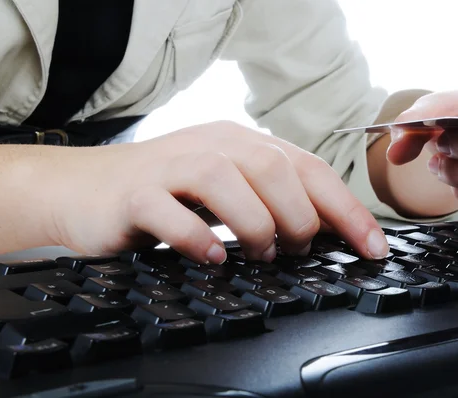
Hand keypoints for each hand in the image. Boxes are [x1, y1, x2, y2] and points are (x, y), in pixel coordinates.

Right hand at [49, 121, 387, 262]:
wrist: (85, 189)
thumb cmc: (164, 193)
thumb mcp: (225, 189)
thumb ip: (270, 200)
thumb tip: (324, 233)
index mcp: (241, 143)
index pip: (308, 168)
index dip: (346, 209)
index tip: (372, 247)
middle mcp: (210, 145)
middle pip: (274, 169)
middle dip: (298, 218)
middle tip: (293, 249)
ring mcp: (170, 166)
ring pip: (225, 181)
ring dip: (255, 225)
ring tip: (259, 253)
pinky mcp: (134, 194)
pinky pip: (169, 212)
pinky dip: (198, 238)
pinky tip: (214, 257)